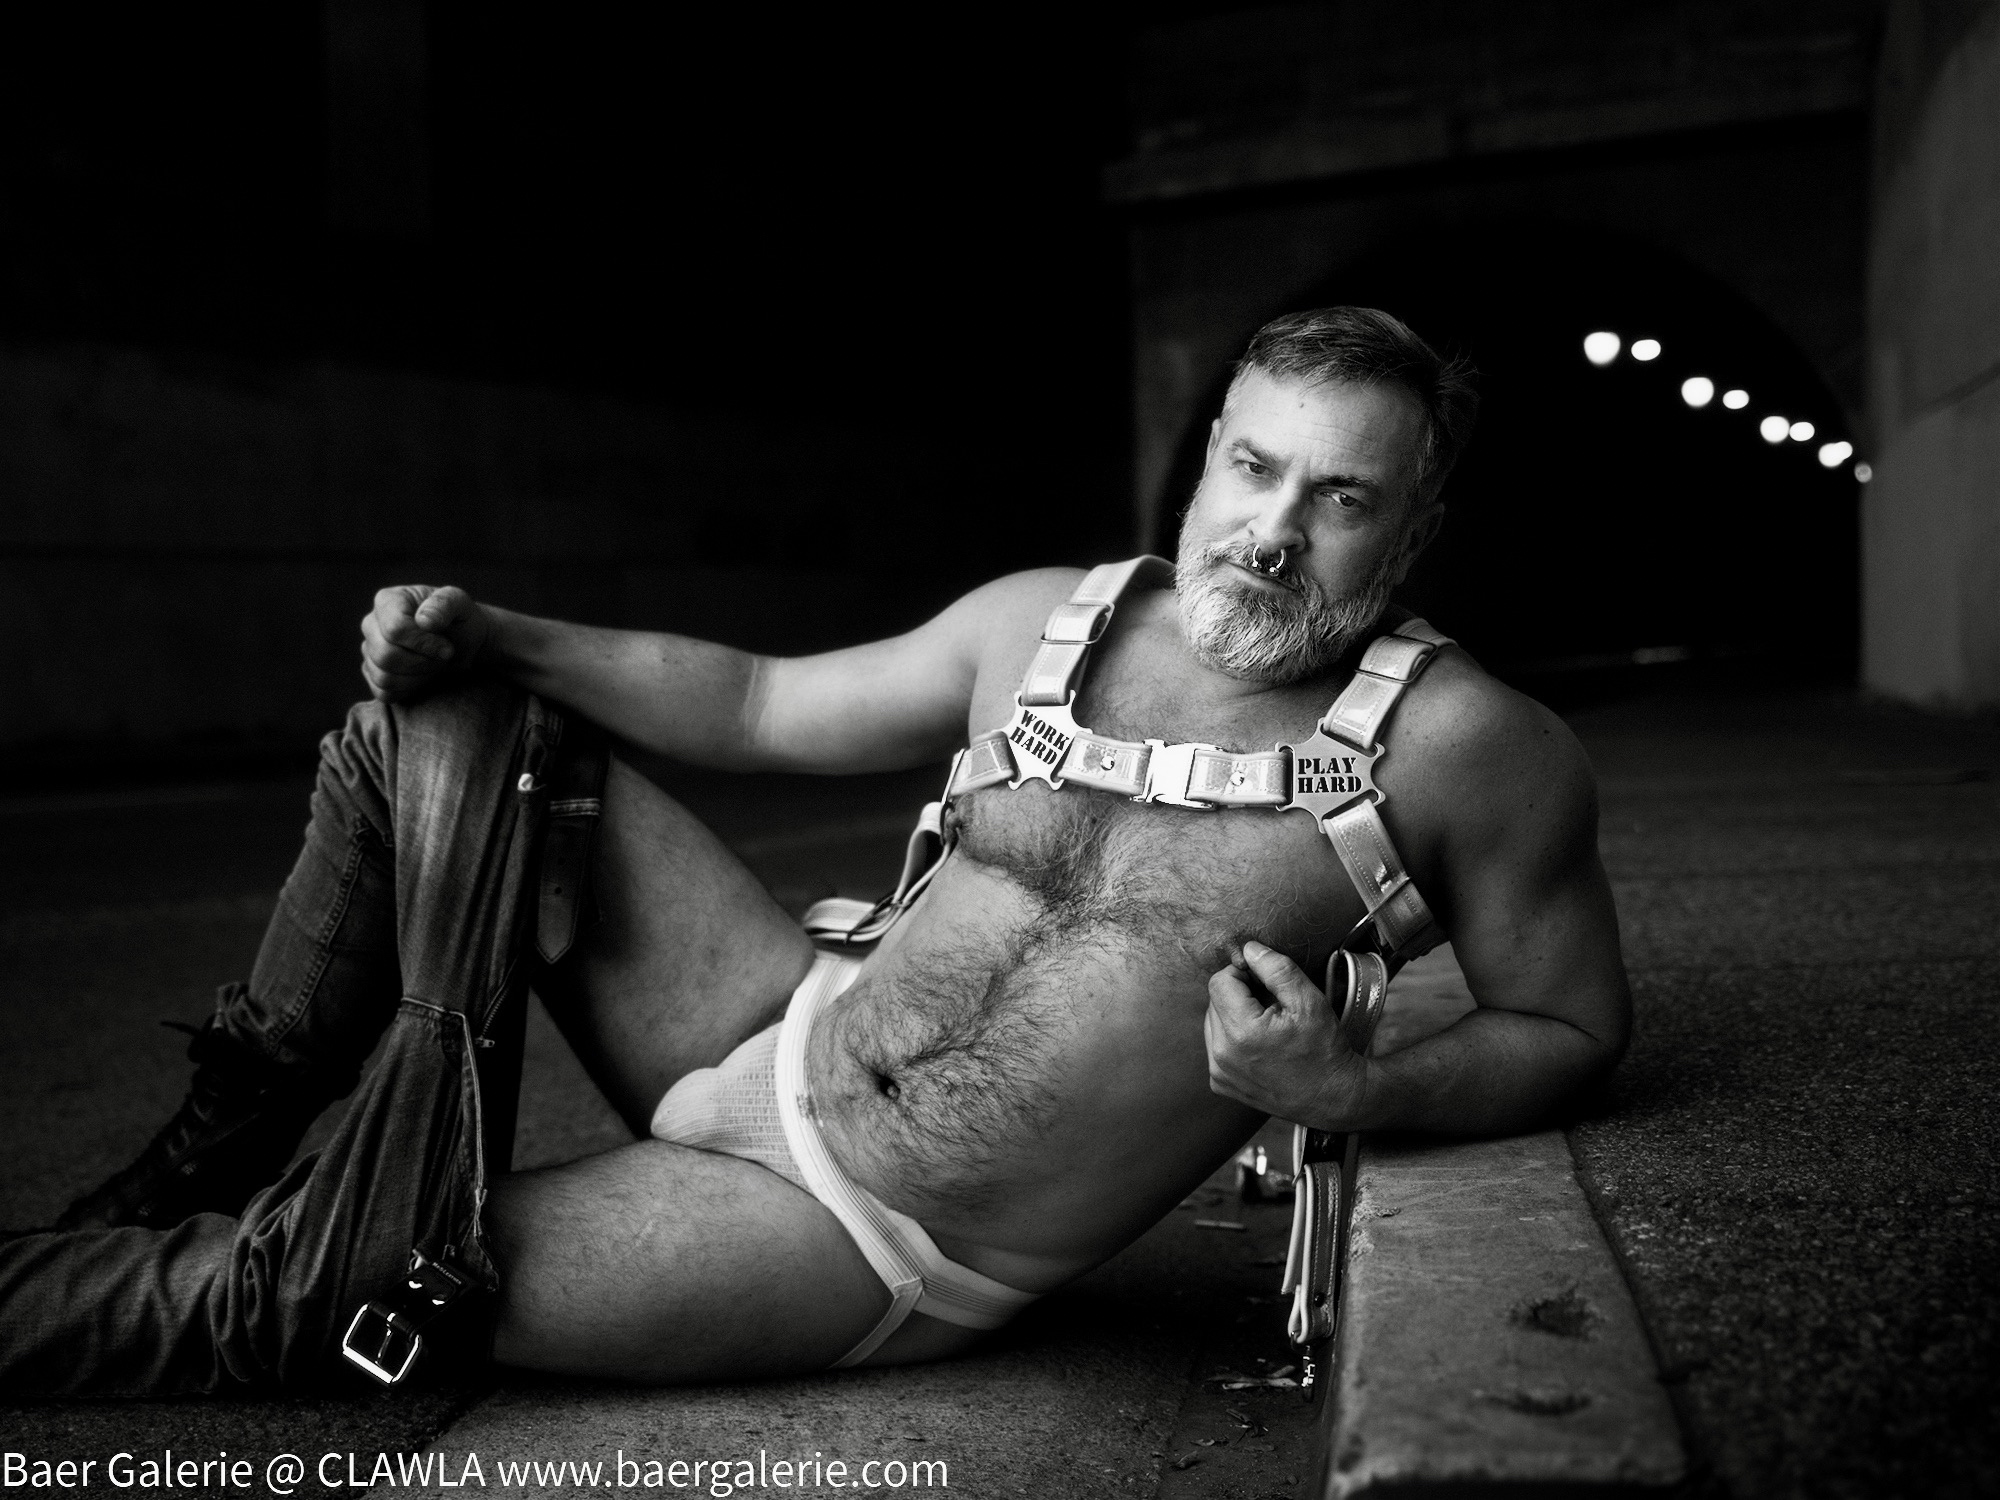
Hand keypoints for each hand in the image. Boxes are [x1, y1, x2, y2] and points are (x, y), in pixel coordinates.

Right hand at [359, 585, 491, 702]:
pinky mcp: (373, 673)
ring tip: (435, 664)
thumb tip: (424, 621)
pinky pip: (384, 692)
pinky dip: (409, 690)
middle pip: (386, 655)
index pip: (395, 629)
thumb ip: (444, 604)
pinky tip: (424, 675)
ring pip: (384, 677)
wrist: (462, 642)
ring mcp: (369, 650)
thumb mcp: (460, 603)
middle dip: (423, 662)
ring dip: (419, 677)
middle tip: (443, 656)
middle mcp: (371, 624)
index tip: (447, 646)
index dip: (424, 644)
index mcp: (387, 600)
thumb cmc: (459, 619)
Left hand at [1204, 940, 1367, 1126]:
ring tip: (1267, 1026)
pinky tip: (1259, 1044)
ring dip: (1234, 1015)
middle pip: (1214, 1000)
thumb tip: (1249, 949)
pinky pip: (1215, 1045)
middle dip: (1240, 995)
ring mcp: (1219, 1072)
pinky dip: (1232, 1038)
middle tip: (1272, 1006)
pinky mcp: (1221, 1083)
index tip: (1264, 982)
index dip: (1242, 974)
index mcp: (1241, 1032)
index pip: (1220, 981)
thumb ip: (1276, 969)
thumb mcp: (1309, 1001)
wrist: (1332, 1097)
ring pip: (1213, 1022)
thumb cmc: (1324, 1050)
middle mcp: (1222, 1055)